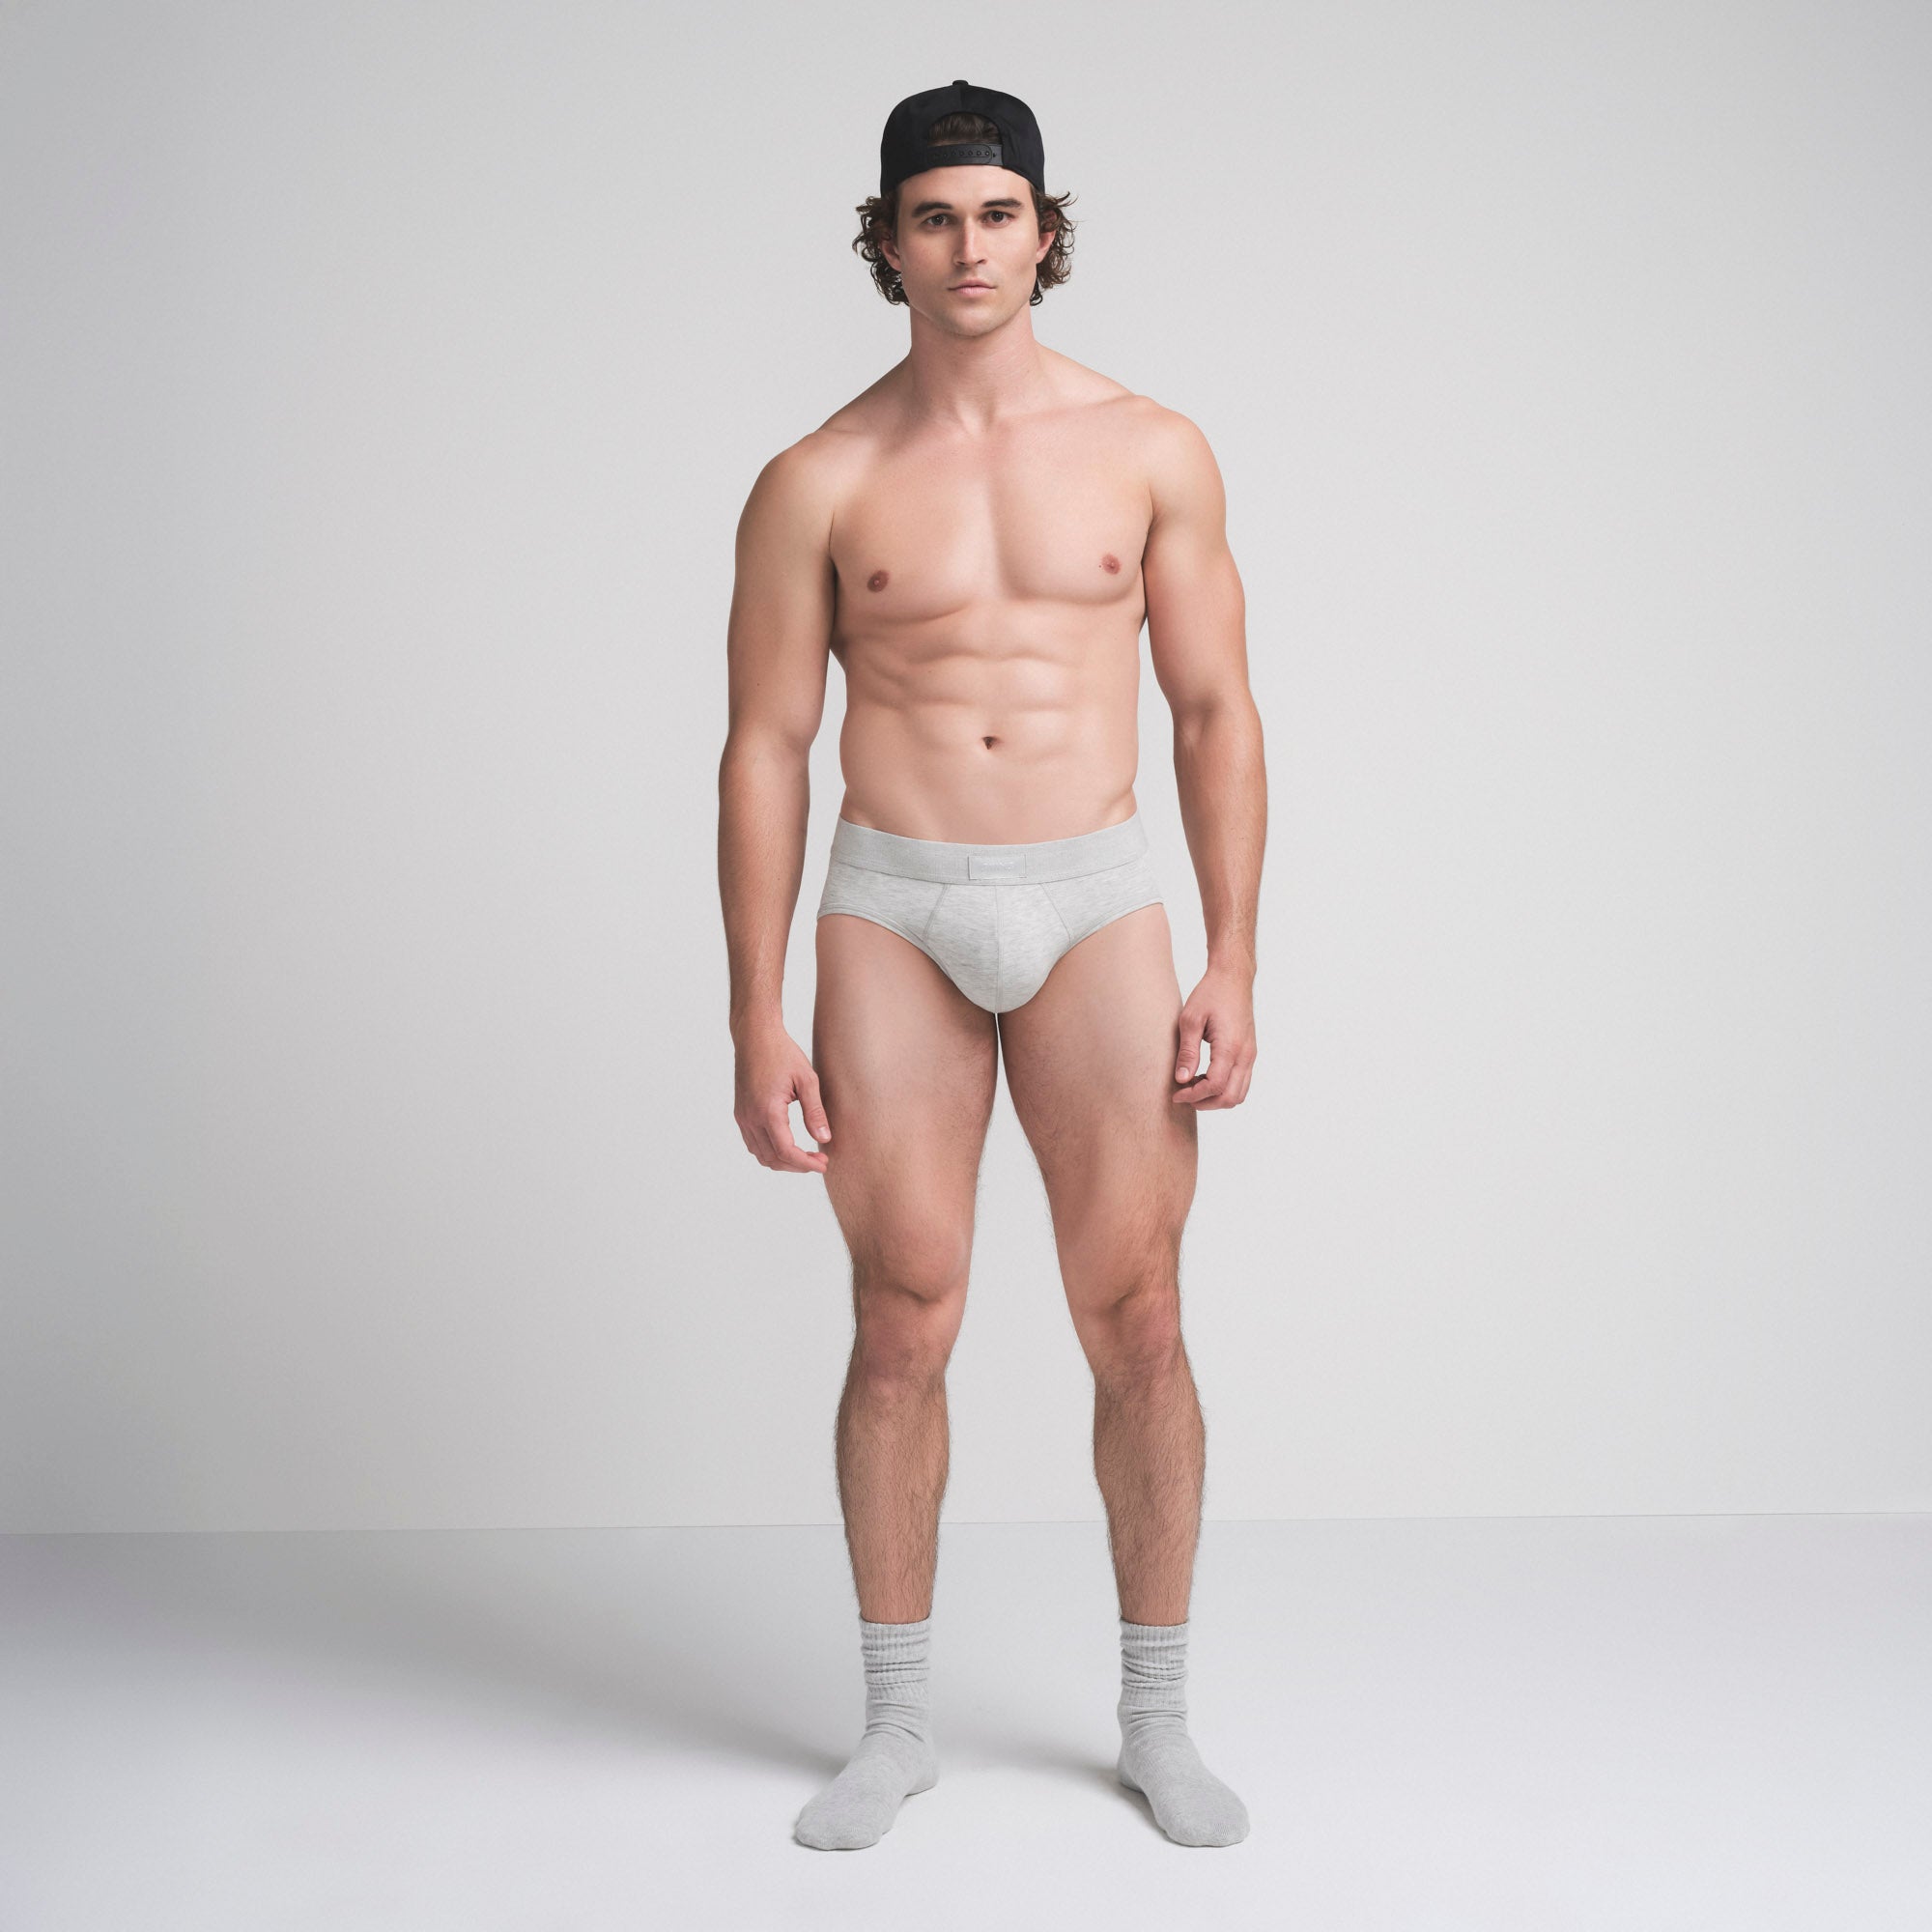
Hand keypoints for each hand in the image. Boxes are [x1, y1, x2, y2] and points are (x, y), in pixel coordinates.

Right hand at [733, 1024, 831, 1171]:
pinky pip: (753, 1143)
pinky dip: (770, 1151)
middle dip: (797, 1166)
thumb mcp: (807, 1080)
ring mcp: (743, 1117)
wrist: (755, 1036)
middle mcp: (750, 1118)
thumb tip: (824, 1139)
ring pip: (760, 1155)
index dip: (806, 1163)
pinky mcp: (740, 1113)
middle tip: (819, 1161)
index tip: (823, 1164)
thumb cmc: (782, 1053)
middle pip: (772, 1159)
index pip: (786, 1151)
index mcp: (768, 1110)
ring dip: (783, 1161)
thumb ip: (815, 1112)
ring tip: (805, 1156)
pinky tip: (787, 1145)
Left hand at [1172, 966, 1256, 1109]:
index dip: (1194, 1095)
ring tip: (1193, 1086)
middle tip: (1184, 1095)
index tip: (1176, 1093)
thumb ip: (1187, 1052)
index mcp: (1230, 1047)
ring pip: (1238, 1094)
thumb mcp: (1190, 1020)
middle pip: (1230, 1097)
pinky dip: (1224, 1088)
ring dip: (1216, 1098)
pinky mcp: (1249, 1053)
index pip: (1215, 1086)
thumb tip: (1182, 1079)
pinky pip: (1241, 1082)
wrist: (1233, 978)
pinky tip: (1204, 1077)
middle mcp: (1245, 1055)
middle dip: (1205, 1103)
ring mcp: (1250, 1055)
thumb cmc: (1210, 994)